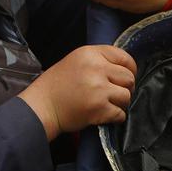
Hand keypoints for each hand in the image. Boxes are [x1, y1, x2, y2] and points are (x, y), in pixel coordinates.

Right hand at [19, 45, 136, 139]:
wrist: (42, 106)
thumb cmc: (57, 85)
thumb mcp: (76, 60)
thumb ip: (99, 60)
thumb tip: (125, 68)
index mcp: (90, 53)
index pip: (124, 57)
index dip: (130, 69)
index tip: (124, 77)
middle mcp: (96, 68)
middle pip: (128, 78)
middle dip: (125, 87)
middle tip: (114, 94)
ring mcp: (98, 89)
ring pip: (127, 96)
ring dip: (120, 103)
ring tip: (107, 104)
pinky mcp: (98, 108)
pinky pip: (120, 114)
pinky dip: (115, 117)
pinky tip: (104, 114)